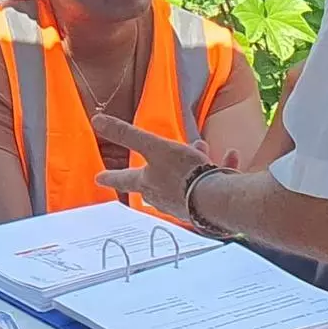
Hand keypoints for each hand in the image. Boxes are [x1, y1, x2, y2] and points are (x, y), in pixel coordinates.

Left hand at [92, 115, 213, 222]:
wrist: (217, 201)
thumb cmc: (183, 173)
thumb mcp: (154, 146)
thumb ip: (127, 134)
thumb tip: (96, 120)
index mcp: (148, 184)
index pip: (123, 179)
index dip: (110, 176)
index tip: (98, 178)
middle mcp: (164, 198)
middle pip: (154, 186)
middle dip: (156, 172)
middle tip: (153, 167)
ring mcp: (187, 205)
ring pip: (185, 183)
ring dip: (192, 166)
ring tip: (201, 150)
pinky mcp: (210, 208)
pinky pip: (214, 185)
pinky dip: (222, 171)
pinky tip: (232, 157)